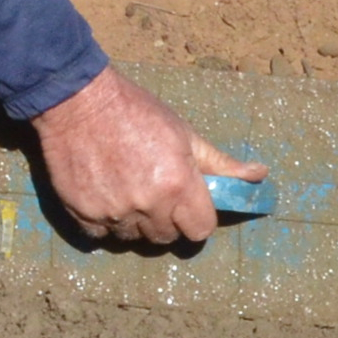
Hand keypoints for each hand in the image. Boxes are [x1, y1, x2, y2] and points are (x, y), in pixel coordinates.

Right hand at [29, 67, 265, 245]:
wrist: (76, 100)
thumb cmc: (136, 112)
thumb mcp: (183, 133)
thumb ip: (220, 163)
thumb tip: (260, 174)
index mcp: (178, 184)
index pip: (200, 230)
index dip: (195, 219)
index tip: (186, 207)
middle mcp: (148, 203)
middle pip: (166, 236)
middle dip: (164, 220)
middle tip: (152, 193)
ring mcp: (113, 209)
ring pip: (132, 238)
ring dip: (132, 222)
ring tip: (123, 192)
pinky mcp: (81, 210)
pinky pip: (99, 235)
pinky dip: (103, 223)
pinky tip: (102, 198)